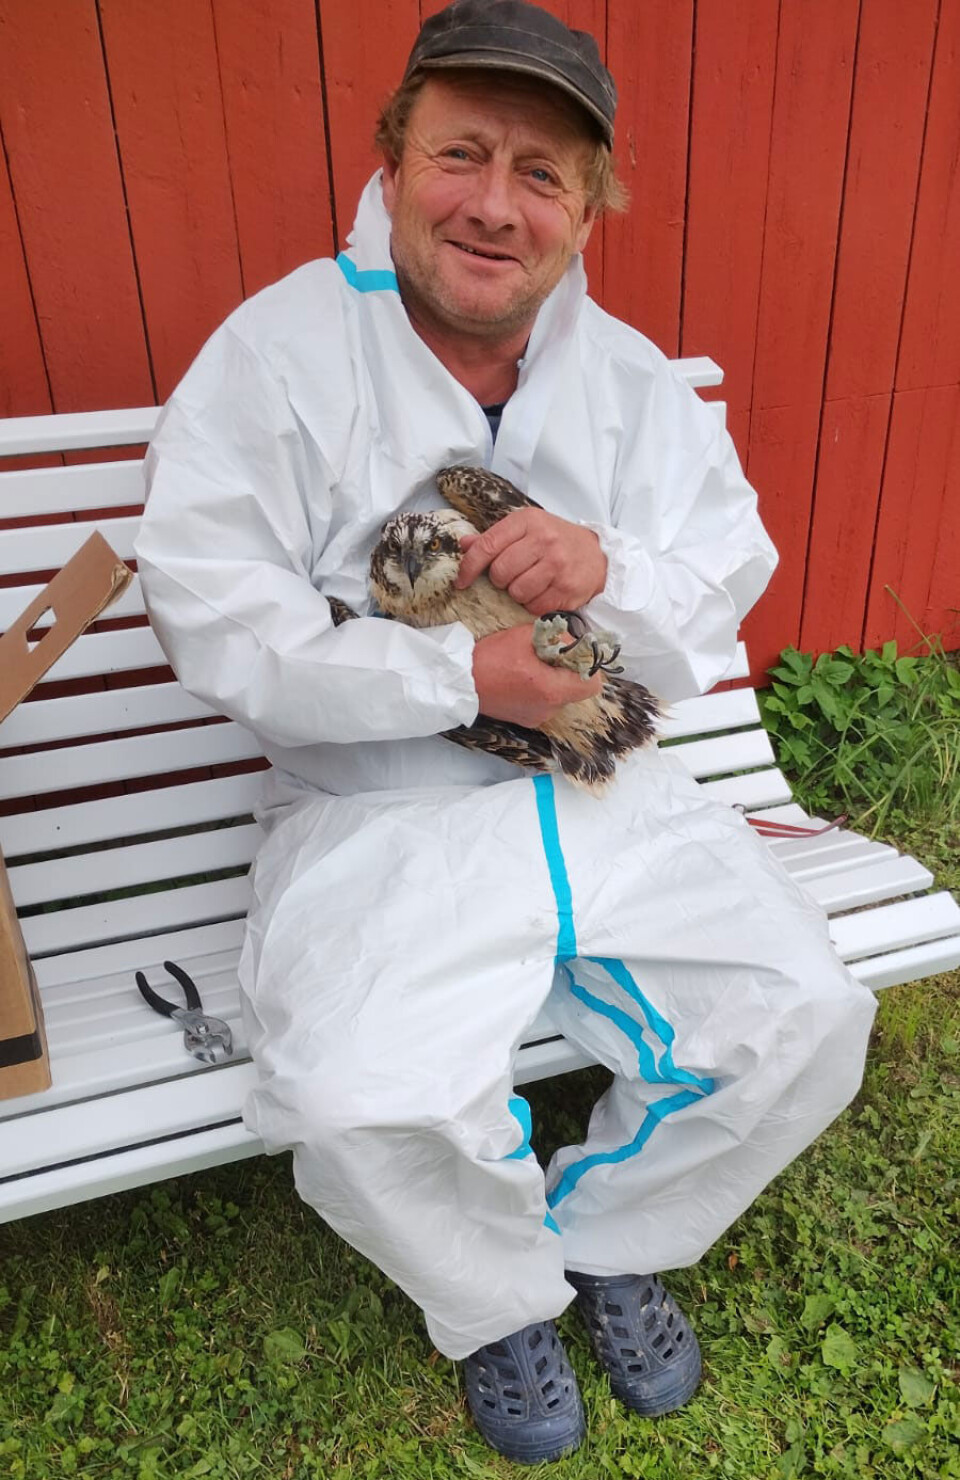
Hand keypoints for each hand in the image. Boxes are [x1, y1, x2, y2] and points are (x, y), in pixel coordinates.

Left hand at [456, 508, 607, 614]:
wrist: (598, 555)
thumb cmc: (557, 541)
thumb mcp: (527, 529)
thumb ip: (495, 538)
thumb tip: (464, 545)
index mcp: (528, 521)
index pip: (487, 545)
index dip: (469, 567)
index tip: (462, 581)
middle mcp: (544, 540)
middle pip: (500, 572)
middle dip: (500, 580)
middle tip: (513, 576)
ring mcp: (557, 565)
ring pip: (516, 592)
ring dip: (517, 594)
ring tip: (530, 583)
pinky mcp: (567, 588)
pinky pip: (534, 606)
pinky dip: (533, 604)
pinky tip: (543, 592)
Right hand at [471, 625, 602, 727]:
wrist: (459, 681)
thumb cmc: (490, 657)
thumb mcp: (526, 635)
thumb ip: (556, 637)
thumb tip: (573, 642)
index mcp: (552, 690)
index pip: (592, 685)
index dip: (587, 668)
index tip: (574, 656)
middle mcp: (548, 709)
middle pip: (575, 690)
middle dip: (567, 672)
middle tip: (548, 656)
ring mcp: (536, 717)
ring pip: (559, 696)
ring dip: (552, 681)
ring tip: (530, 667)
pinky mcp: (525, 720)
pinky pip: (543, 703)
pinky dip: (539, 690)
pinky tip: (520, 678)